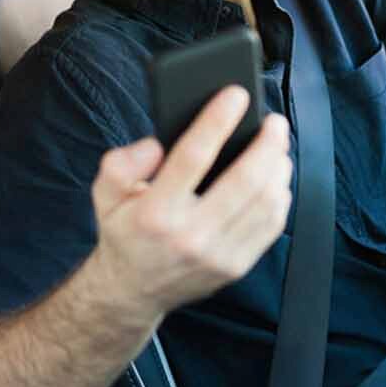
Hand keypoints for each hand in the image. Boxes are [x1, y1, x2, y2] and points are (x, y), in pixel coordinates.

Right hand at [90, 87, 291, 316]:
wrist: (132, 291)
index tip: (235, 95)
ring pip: (264, 203)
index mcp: (155, 211)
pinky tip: (277, 178)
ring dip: (278, 168)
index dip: (217, 121)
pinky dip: (280, 197)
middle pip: (244, 180)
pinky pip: (271, 227)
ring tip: (278, 146)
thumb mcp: (104, 194)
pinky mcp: (235, 266)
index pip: (193, 157)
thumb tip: (155, 146)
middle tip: (274, 121)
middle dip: (267, 144)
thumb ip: (120, 163)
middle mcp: (189, 234)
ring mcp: (217, 254)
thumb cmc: (124, 232)